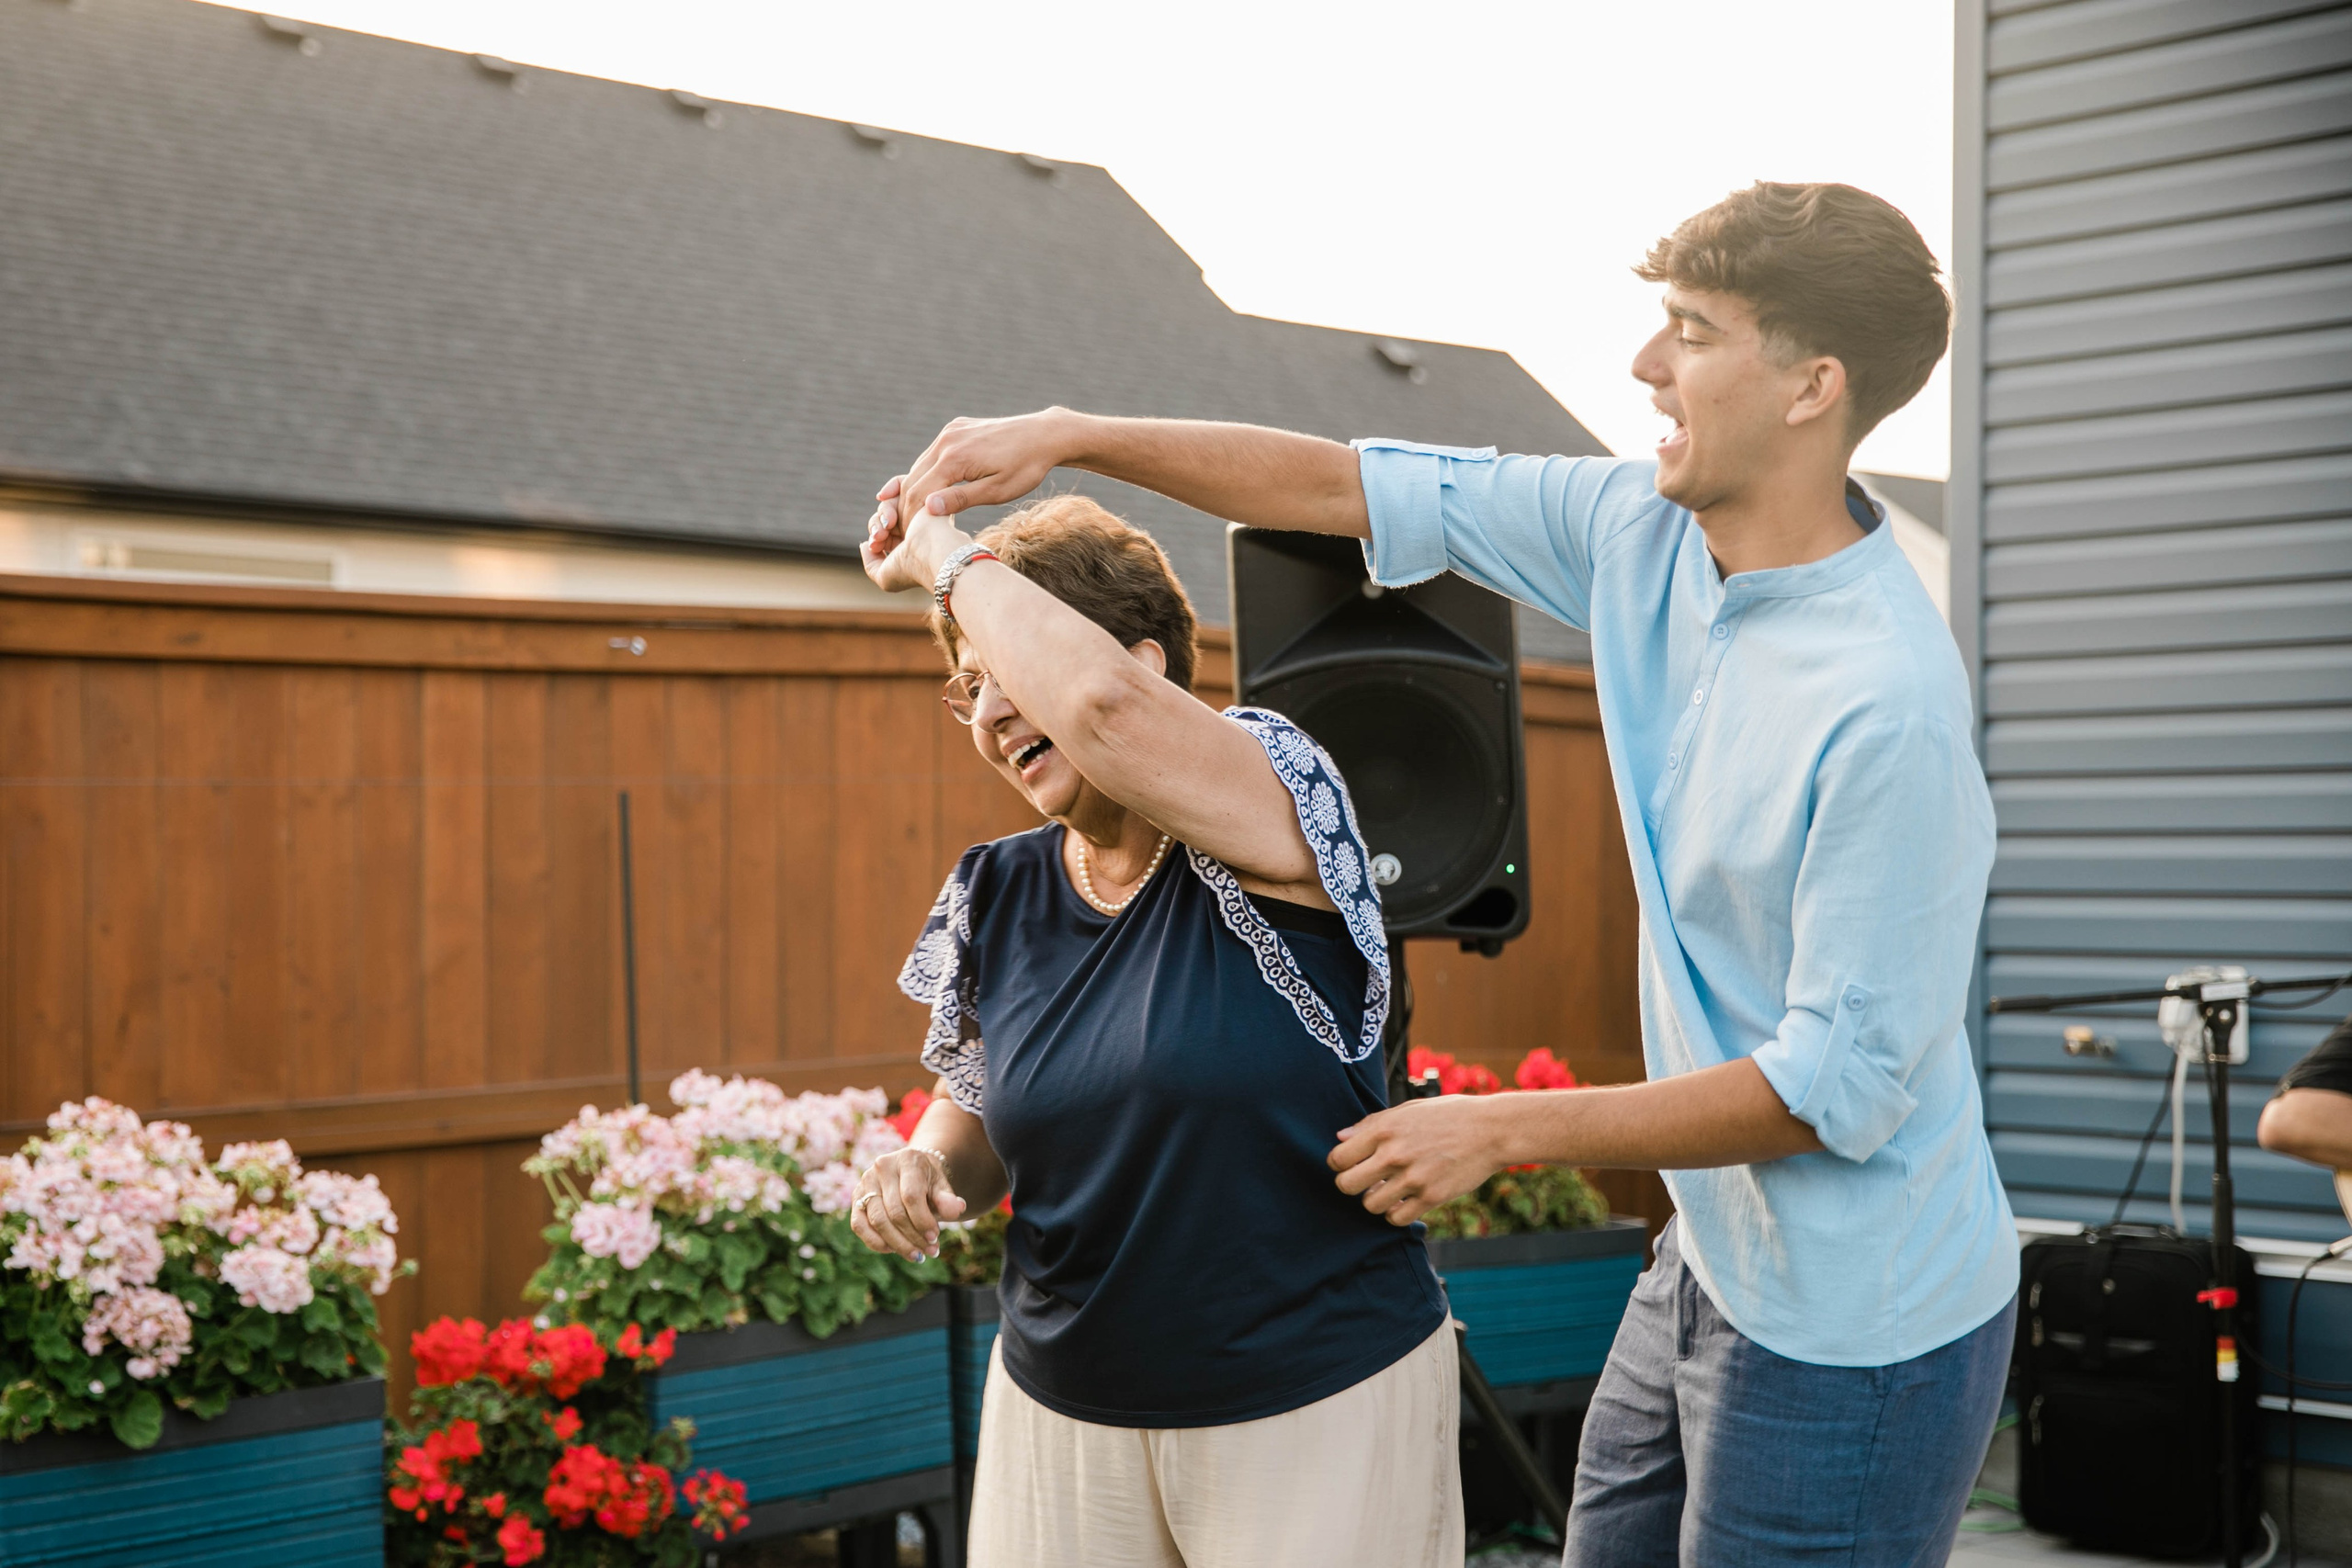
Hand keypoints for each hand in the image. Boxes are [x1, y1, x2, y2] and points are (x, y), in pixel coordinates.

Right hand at [849, 1147, 966, 1260]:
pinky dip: (875, 1242)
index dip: (923, 1221)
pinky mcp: (855, 1198)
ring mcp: (865, 1182)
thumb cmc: (928, 1181)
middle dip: (914, 1237)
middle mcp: (881, 1167)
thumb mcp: (941, 1186)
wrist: (911, 1171)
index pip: (911, 1196)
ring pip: (877, 1221)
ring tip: (916, 1255)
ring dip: (897, 1244)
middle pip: (894, 1212)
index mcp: (907, 1160)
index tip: (935, 1238)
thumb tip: (957, 1209)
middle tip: (930, 1251)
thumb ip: (948, 1198)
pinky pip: (859, 1225)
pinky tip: (893, 1250)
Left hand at [859, 481, 968, 594]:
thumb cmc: (911, 569)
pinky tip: (893, 515)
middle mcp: (915, 532)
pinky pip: (900, 488)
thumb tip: (865, 545)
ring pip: (890, 505)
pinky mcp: (925, 497)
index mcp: (908, 549)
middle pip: (884, 520)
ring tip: (887, 526)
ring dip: (883, 515)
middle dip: (877, 527)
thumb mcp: (884, 578)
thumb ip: (870, 564)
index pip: (883, 536)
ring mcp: (920, 515)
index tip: (875, 546)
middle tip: (879, 537)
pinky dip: (890, 499)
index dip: (874, 539)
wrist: (933, 552)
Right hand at [889, 409, 1080, 526]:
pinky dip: (927, 474)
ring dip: (914, 491)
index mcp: (954, 458)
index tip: (909, 540)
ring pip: (919, 466)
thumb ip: (962, 499)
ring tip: (916, 518)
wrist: (1044, 435)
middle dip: (906, 507)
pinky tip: (931, 493)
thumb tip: (928, 508)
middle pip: (912, 479)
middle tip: (906, 533)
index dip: (910, 518)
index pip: (918, 493)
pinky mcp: (955, 428)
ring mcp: (950, 432)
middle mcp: (946, 440)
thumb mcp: (997, 491)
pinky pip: (932, 454)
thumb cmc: (1026, 468)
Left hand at [1328, 1095, 1503, 1226]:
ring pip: (1370, 1205)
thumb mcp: (1408, 1109)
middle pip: (1346, 1185)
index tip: (1351, 1164)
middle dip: (1351, 1186)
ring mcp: (1413, 1178)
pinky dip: (1397, 1214)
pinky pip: (1397, 1218)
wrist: (1491, 1129)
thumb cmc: (1449, 1116)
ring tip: (1389, 1190)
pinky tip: (1405, 1201)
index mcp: (1385, 1129)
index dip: (1340, 1164)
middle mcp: (1394, 1154)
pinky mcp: (1432, 1197)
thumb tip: (1341, 1137)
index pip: (1338, 1158)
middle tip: (1365, 1182)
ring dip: (1376, 1200)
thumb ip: (1373, 1124)